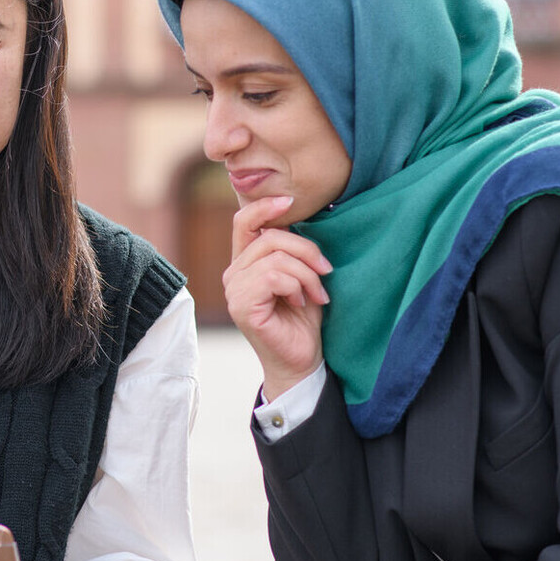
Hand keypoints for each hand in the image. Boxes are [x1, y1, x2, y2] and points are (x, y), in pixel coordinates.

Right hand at [224, 196, 330, 399]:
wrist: (302, 360)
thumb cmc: (303, 320)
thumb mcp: (300, 275)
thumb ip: (290, 249)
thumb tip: (296, 215)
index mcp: (245, 263)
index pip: (243, 221)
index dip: (265, 205)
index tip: (291, 200)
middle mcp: (233, 274)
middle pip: (268, 236)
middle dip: (306, 250)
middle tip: (326, 271)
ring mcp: (234, 291)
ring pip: (274, 258)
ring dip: (305, 274)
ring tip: (317, 294)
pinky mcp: (241, 306)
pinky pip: (273, 277)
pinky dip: (296, 286)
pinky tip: (302, 303)